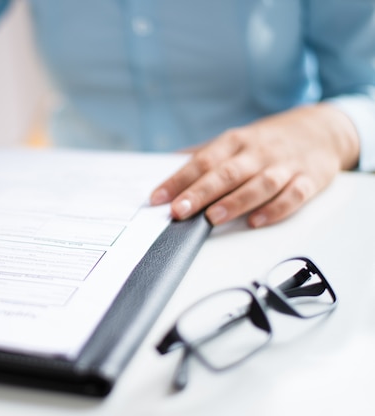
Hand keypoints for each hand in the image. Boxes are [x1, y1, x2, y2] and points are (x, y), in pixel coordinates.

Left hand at [150, 104, 359, 226]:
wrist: (323, 129)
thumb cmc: (269, 140)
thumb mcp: (236, 140)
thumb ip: (204, 154)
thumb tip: (167, 164)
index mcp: (236, 141)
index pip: (202, 161)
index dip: (178, 180)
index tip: (158, 198)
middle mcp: (258, 152)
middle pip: (227, 173)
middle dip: (200, 193)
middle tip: (179, 210)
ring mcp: (284, 166)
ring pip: (259, 184)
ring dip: (235, 202)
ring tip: (213, 218)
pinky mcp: (309, 179)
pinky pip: (293, 195)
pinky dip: (275, 209)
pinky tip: (256, 221)